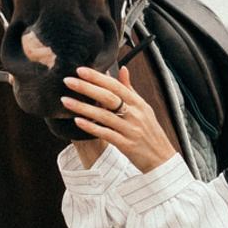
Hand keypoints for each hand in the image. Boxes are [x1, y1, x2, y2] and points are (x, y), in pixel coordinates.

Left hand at [64, 65, 178, 174]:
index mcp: (138, 103)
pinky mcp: (126, 145)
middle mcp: (135, 114)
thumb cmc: (150, 132)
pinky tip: (78, 121)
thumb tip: (122, 69)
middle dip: (87, 88)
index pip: (116, 86)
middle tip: (67, 81)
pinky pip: (106, 134)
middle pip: (108, 97)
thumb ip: (130, 89)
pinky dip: (91, 127)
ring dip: (83, 107)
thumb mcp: (143, 108)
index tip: (80, 70)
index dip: (98, 77)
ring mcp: (131, 130)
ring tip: (66, 101)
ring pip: (104, 116)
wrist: (162, 158)